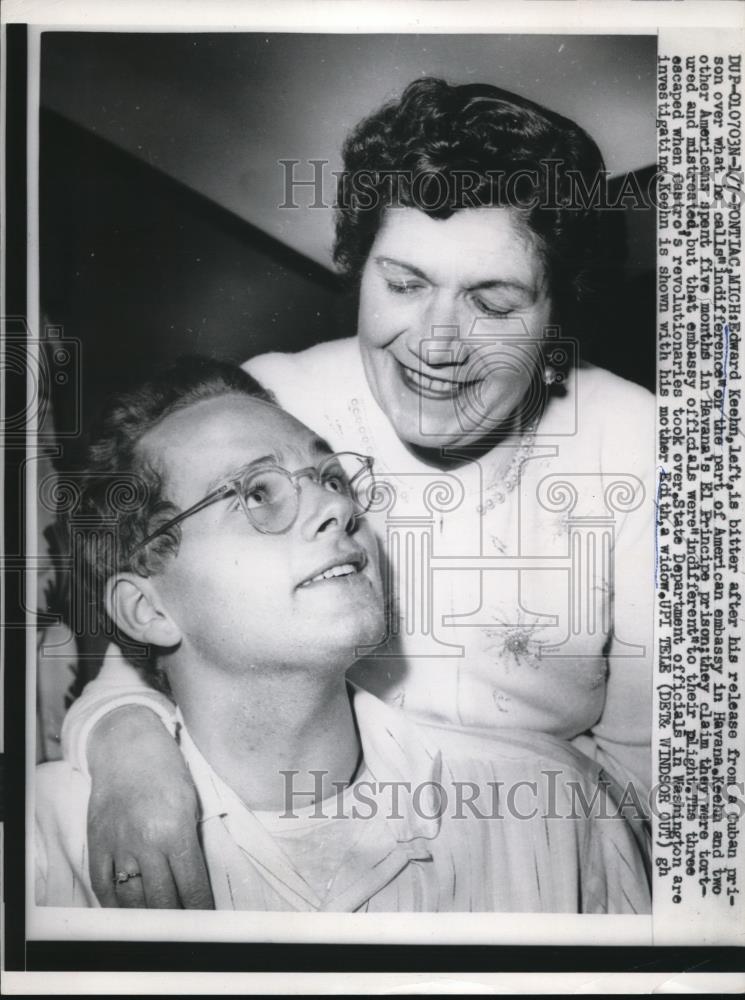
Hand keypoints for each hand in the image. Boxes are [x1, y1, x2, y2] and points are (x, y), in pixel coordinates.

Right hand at [86, 706, 213, 908]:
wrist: (126, 745)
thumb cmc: (166, 769)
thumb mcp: (190, 801)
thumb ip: (189, 840)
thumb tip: (193, 878)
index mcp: (175, 830)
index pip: (192, 885)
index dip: (201, 910)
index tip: (207, 923)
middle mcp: (145, 842)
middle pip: (162, 900)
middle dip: (176, 920)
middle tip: (186, 929)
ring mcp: (117, 845)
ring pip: (131, 900)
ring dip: (147, 918)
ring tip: (160, 926)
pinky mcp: (96, 844)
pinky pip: (103, 887)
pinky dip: (115, 905)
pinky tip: (128, 913)